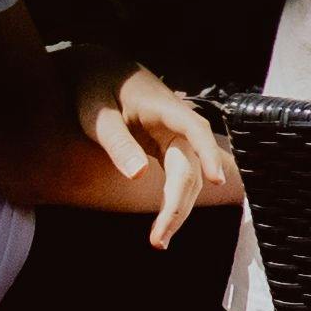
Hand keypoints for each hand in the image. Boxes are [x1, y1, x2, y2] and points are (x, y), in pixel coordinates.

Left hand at [76, 61, 239, 247]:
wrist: (96, 69)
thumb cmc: (94, 88)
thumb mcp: (97, 114)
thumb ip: (117, 143)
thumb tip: (139, 176)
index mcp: (165, 108)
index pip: (195, 130)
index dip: (208, 154)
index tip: (216, 181)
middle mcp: (176, 124)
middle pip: (191, 165)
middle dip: (180, 204)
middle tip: (158, 241)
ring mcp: (173, 136)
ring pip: (187, 175)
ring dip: (177, 207)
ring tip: (158, 241)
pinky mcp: (165, 148)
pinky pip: (178, 175)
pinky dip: (173, 200)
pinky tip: (164, 224)